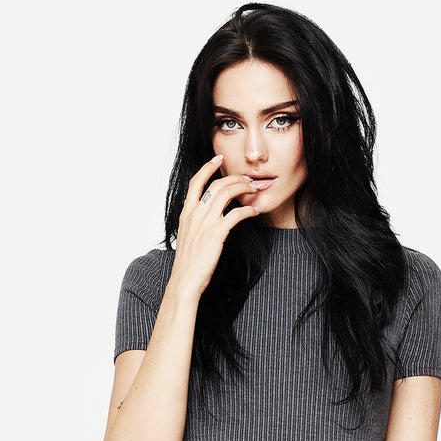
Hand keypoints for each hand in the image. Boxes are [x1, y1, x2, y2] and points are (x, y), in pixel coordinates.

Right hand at [169, 154, 270, 297]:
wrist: (185, 282)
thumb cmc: (188, 265)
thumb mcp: (188, 238)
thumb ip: (196, 224)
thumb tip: (207, 220)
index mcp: (186, 213)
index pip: (196, 182)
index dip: (208, 167)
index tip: (218, 158)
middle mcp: (195, 214)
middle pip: (217, 183)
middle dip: (234, 177)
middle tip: (247, 179)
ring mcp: (205, 222)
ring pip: (227, 193)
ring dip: (243, 188)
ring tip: (254, 190)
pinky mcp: (217, 233)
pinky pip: (237, 214)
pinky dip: (249, 210)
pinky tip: (256, 211)